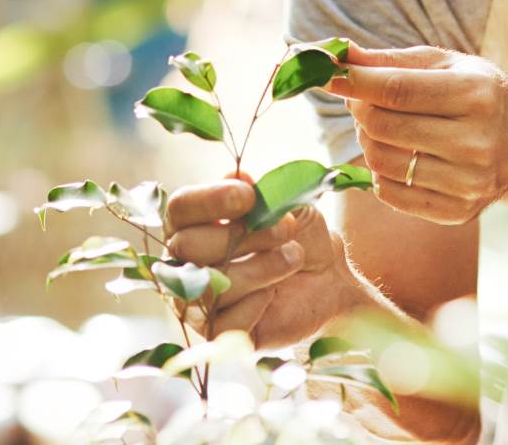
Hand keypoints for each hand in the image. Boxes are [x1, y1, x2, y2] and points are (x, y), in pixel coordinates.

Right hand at [162, 172, 361, 349]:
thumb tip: (236, 174)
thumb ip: (260, 192)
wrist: (328, 278)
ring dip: (257, 267)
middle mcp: (184, 262)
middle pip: (187, 245)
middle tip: (285, 228)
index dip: (210, 200)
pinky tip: (273, 296)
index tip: (249, 196)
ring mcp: (196, 299)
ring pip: (207, 284)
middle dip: (240, 236)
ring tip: (292, 257)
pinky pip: (222, 322)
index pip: (180, 208)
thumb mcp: (287, 204)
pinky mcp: (216, 333)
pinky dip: (254, 305)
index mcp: (192, 224)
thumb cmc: (298, 235)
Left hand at [327, 44, 507, 225]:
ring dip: (367, 139)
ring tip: (383, 126)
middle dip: (359, 109)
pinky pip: (390, 194)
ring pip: (380, 162)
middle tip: (362, 98)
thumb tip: (337, 55)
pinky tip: (399, 154)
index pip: (396, 90)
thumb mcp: (448, 65)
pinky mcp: (457, 213)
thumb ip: (391, 61)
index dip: (352, 82)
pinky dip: (381, 171)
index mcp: (476, 95)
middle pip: (382, 127)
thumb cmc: (481, 95)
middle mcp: (476, 143)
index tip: (322, 72)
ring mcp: (468, 184)